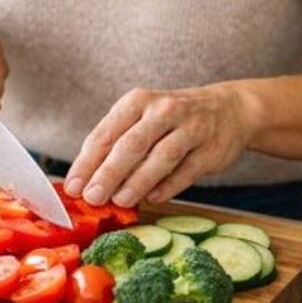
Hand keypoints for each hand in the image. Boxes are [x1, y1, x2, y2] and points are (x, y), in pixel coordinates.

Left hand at [63, 85, 253, 206]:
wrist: (228, 109)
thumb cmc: (171, 120)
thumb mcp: (142, 119)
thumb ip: (117, 145)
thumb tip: (86, 182)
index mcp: (137, 101)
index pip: (106, 133)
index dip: (87, 162)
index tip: (73, 187)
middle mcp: (163, 110)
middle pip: (131, 144)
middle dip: (109, 172)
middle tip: (92, 197)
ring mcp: (190, 128)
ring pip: (160, 156)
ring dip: (138, 181)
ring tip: (120, 200)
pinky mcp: (211, 148)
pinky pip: (187, 170)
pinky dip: (169, 186)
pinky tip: (153, 198)